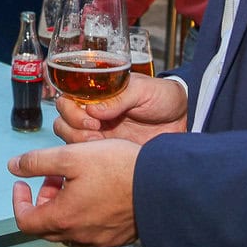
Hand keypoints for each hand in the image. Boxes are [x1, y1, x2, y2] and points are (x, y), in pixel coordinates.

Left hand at [8, 139, 138, 246]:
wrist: (162, 187)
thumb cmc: (118, 169)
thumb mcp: (72, 156)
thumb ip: (38, 161)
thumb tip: (13, 166)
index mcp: (63, 218)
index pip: (25, 222)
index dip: (19, 202)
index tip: (22, 184)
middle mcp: (79, 235)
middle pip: (46, 227)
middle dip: (43, 201)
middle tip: (53, 178)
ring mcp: (99, 239)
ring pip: (68, 229)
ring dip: (63, 207)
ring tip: (75, 182)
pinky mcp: (116, 237)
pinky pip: (89, 231)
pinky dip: (83, 214)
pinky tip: (96, 193)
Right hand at [52, 73, 187, 145]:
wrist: (183, 120)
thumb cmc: (163, 97)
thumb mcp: (144, 90)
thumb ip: (120, 98)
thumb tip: (94, 109)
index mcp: (99, 93)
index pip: (68, 97)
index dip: (72, 109)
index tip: (92, 118)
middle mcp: (94, 112)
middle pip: (63, 118)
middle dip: (73, 126)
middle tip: (96, 132)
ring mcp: (98, 131)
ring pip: (68, 137)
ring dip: (78, 141)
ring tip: (101, 143)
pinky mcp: (107, 149)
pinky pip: (85, 154)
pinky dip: (89, 155)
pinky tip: (106, 154)